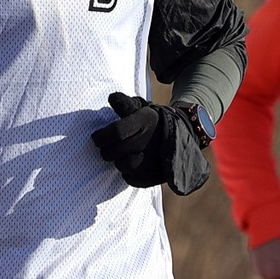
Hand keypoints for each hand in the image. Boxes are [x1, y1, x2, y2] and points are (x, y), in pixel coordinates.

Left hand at [90, 93, 210, 193]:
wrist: (183, 132)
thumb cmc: (153, 120)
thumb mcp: (141, 107)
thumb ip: (125, 104)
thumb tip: (112, 98)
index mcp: (145, 122)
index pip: (115, 132)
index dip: (101, 137)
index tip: (96, 138)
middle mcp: (150, 140)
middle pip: (117, 151)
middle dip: (106, 151)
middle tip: (106, 149)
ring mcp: (156, 159)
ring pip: (126, 166)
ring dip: (119, 163)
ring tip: (120, 157)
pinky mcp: (160, 174)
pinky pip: (136, 180)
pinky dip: (129, 175)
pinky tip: (130, 168)